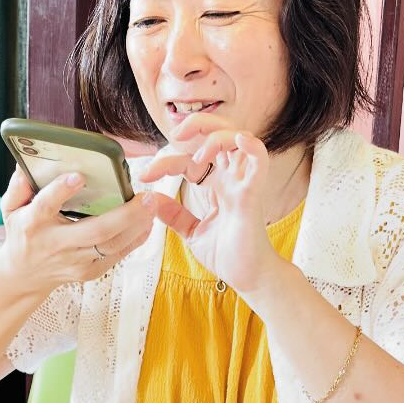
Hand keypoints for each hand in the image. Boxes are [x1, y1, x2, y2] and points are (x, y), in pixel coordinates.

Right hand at [0, 169, 154, 295]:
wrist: (24, 276)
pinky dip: (135, 239)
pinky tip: (147, 223)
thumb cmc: (22, 235)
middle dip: (124, 214)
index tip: (78, 177)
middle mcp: (56, 244)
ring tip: (152, 206)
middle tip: (146, 197)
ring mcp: (75, 261)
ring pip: (112, 245)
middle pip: (94, 231)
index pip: (46, 206)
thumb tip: (26, 165)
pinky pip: (117, 255)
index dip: (60, 192)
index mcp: (33, 224)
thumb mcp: (11, 209)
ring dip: (136, 226)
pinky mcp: (89, 271)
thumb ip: (18, 186)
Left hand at [142, 126, 282, 294]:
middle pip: (219, 133)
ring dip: (215, 136)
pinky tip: (240, 140)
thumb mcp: (192, 231)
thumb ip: (174, 215)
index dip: (165, 162)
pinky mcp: (253, 195)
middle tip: (175, 134)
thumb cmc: (228, 254)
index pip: (188, 159)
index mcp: (216, 184)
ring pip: (238, 138)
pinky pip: (259, 162)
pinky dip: (252, 146)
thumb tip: (152, 200)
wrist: (247, 278)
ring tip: (197, 154)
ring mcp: (243, 184)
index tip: (144, 175)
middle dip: (196, 124)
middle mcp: (230, 178)